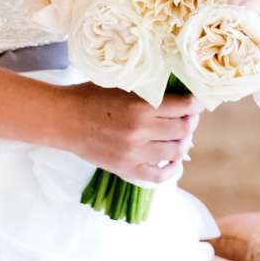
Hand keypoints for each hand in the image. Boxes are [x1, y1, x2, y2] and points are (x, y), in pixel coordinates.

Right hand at [55, 82, 200, 184]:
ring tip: (178, 137)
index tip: (196, 102)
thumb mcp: (122, 84)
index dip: (195, 104)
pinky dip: (171, 170)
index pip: (185, 106)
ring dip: (182, 143)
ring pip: (176, 152)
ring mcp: (134, 153)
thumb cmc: (91, 97)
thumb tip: (178, 95)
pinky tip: (172, 162)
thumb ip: (149, 90)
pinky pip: (159, 175)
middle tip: (186, 118)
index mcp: (141, 106)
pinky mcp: (126, 168)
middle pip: (184, 130)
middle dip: (190, 122)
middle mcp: (141, 131)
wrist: (64, 120)